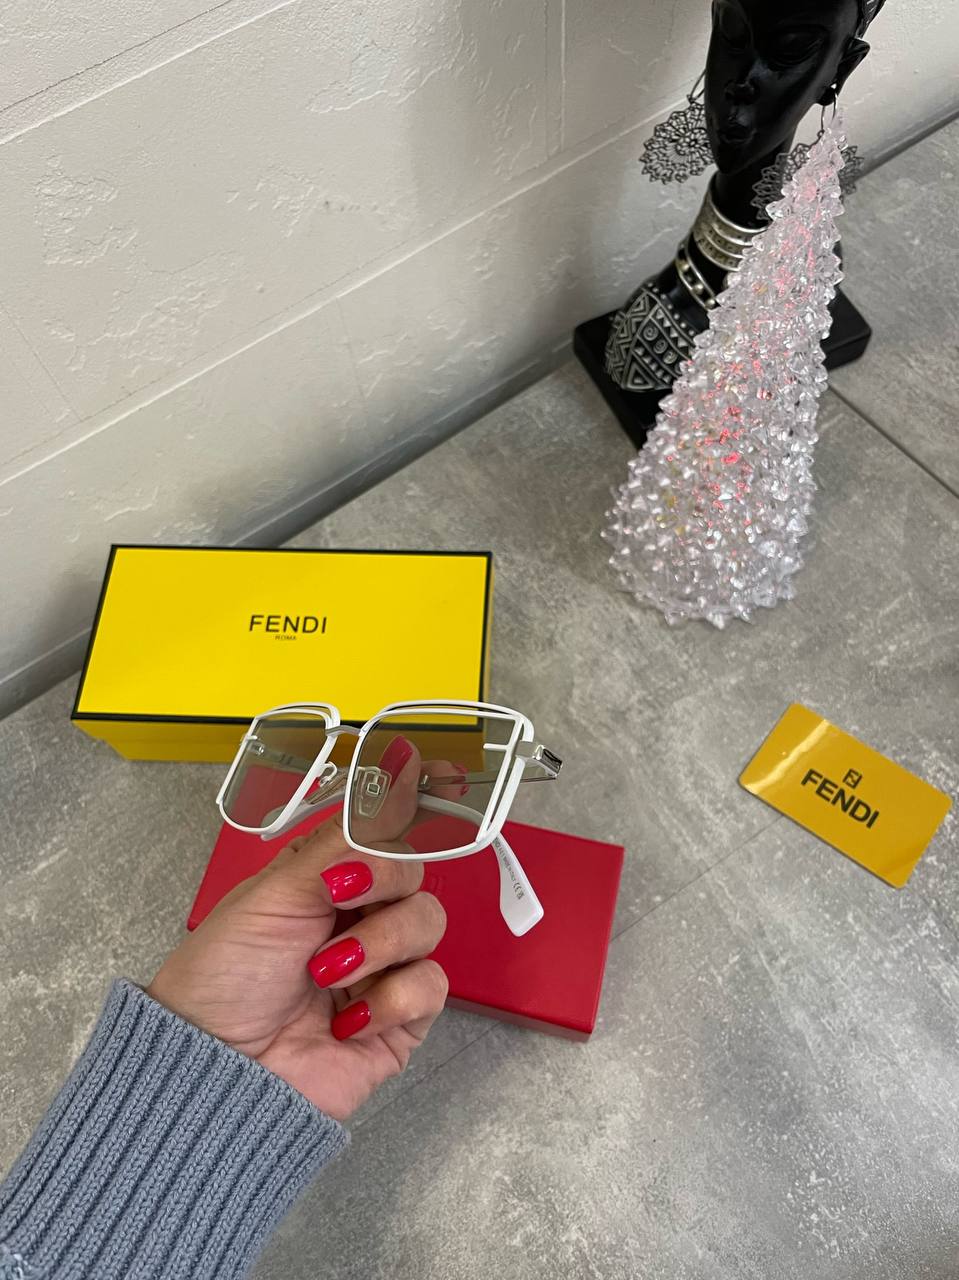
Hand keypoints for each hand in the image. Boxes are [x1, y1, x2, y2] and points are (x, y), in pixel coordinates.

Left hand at [147, 737, 457, 1120]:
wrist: (214, 1071)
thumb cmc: (222, 978)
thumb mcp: (274, 893)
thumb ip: (343, 840)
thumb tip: (392, 769)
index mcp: (324, 879)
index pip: (381, 831)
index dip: (408, 807)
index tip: (441, 776)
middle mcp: (357, 917)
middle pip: (414, 873)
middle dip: (382, 882)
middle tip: (339, 897)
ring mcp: (381, 969)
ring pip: (428, 925)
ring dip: (379, 944)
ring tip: (327, 974)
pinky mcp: (399, 1020)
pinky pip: (431, 986)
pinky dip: (391, 999)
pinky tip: (346, 1019)